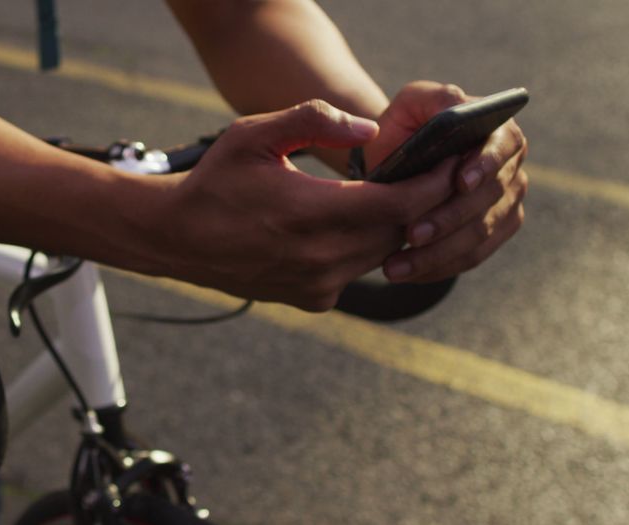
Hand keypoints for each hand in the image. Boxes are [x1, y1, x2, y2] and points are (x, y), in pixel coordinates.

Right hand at [154, 100, 456, 309]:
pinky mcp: (313, 299)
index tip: (453, 163)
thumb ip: (314, 121)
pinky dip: (361, 249)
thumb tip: (370, 131)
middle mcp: (321, 257)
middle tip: (428, 173)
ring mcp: (318, 284)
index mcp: (312, 213)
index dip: (435, 183)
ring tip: (389, 195)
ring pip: (382, 254)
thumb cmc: (214, 181)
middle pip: (400, 231)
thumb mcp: (254, 134)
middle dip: (419, 203)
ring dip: (392, 227)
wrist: (176, 238)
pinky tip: (344, 227)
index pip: (401, 204)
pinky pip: (357, 271)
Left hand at [367, 81, 528, 282]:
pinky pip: (473, 257)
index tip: (460, 182)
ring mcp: (507, 203)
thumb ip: (434, 97)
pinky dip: (439, 267)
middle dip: (448, 219)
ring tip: (396, 265)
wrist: (394, 164)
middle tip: (411, 234)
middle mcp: (511, 168)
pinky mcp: (494, 233)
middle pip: (489, 198)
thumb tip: (458, 104)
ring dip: (438, 253)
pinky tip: (408, 273)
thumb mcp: (412, 104)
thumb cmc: (403, 128)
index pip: (503, 146)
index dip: (484, 164)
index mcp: (498, 130)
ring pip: (480, 234)